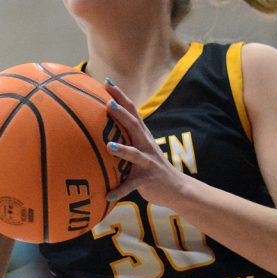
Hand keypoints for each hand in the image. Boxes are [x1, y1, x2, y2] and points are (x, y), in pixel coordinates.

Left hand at [103, 80, 188, 208]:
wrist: (176, 188)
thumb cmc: (151, 167)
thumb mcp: (139, 150)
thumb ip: (125, 140)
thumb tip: (100, 131)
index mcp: (142, 136)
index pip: (132, 111)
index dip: (120, 96)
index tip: (106, 82)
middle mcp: (146, 145)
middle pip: (134, 126)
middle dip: (121, 114)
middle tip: (107, 103)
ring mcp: (148, 162)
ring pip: (135, 154)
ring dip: (122, 150)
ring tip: (108, 146)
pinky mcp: (148, 179)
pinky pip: (132, 185)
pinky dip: (120, 190)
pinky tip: (108, 195)